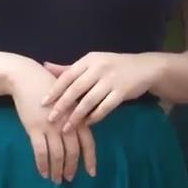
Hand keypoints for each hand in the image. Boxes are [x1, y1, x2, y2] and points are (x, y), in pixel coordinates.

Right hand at [8, 59, 96, 182]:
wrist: (26, 78)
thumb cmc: (48, 87)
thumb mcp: (67, 99)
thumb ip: (75, 117)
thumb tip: (80, 138)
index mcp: (77, 115)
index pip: (87, 142)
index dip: (90, 159)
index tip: (92, 173)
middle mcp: (66, 122)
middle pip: (72, 151)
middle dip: (71, 168)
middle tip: (69, 179)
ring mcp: (50, 126)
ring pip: (57, 155)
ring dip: (57, 170)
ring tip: (56, 180)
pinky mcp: (34, 128)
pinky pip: (40, 152)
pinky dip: (42, 165)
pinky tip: (43, 173)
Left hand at [41, 52, 162, 132]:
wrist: (144, 67)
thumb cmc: (113, 66)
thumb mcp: (92, 63)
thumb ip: (69, 68)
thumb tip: (46, 66)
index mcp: (89, 60)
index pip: (68, 75)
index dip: (54, 90)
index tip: (42, 103)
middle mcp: (99, 68)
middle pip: (76, 89)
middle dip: (62, 105)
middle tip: (50, 119)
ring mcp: (111, 80)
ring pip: (89, 100)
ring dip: (76, 116)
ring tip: (66, 127)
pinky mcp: (122, 91)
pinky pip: (105, 107)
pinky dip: (95, 116)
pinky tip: (87, 124)